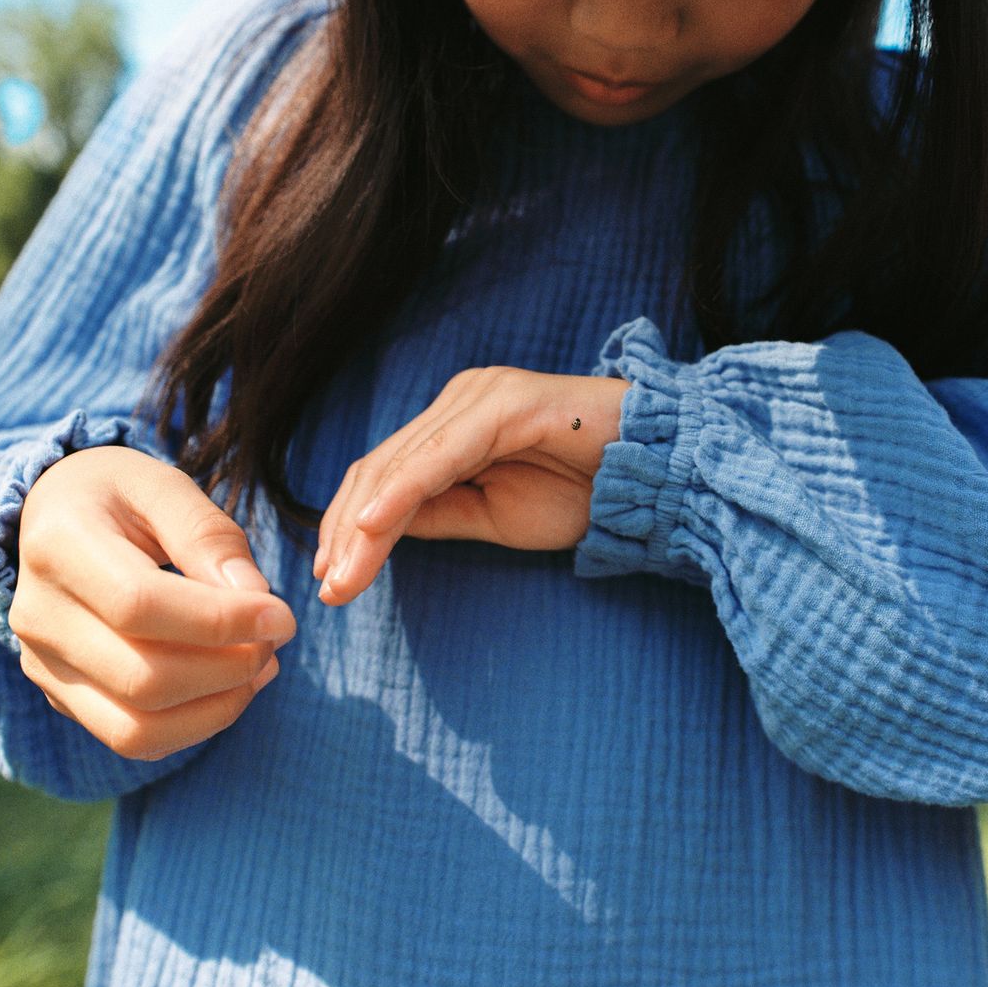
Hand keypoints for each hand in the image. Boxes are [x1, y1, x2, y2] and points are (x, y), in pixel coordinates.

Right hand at [11, 445, 296, 759]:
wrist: (54, 514)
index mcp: (59, 547)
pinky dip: (193, 723)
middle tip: (276, 638)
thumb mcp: (164, 487)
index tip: (283, 615)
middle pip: (141, 679)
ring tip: (262, 666)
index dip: (221, 621)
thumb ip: (209, 538)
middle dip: (228, 669)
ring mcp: (43, 665)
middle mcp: (39, 617)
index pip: (140, 606)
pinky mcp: (61, 695)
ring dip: (216, 708)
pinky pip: (132, 736)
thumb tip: (257, 602)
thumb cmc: (117, 493)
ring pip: (135, 729)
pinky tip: (230, 686)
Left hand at [312, 366, 629, 603]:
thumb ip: (438, 514)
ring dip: (364, 525)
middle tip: (330, 590)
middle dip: (346, 532)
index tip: (330, 581)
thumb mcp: (495, 515)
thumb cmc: (586, 492)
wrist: (658, 474)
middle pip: (380, 467)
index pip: (383, 474)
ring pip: (399, 463)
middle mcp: (459, 399)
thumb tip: (377, 530)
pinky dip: (401, 493)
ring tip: (345, 576)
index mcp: (453, 422)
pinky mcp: (503, 404)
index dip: (348, 527)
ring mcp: (479, 396)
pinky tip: (374, 528)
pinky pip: (439, 455)